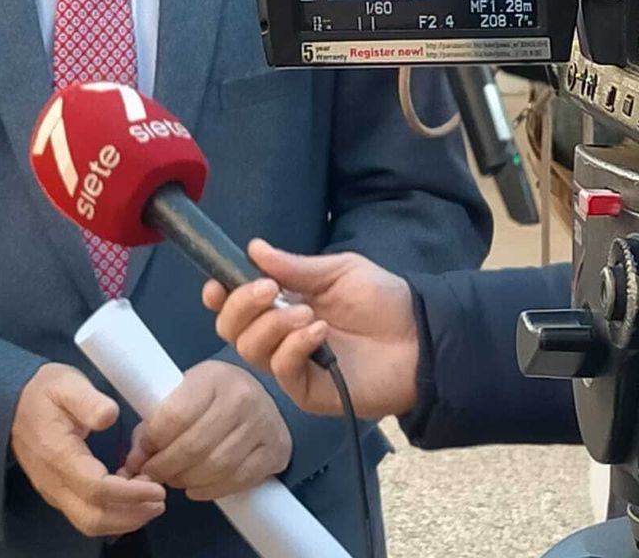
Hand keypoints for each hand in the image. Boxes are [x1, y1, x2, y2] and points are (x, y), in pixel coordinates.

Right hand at [10, 364, 165, 536]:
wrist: (12, 403)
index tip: (157, 487)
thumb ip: (89, 400)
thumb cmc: (44, 392)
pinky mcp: (58, 494)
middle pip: (93, 518)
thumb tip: (110, 416)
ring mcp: (53, 492)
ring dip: (124, 519)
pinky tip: (131, 499)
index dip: (130, 494)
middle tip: (160, 499)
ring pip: (89, 523)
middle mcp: (53, 482)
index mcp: (58, 455)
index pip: (96, 489)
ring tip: (150, 502)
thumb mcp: (66, 383)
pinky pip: (85, 516)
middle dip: (131, 515)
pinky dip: (112, 515)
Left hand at [120, 360, 290, 501]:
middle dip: (165, 466)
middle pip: (194, 446)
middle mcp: (242, 397)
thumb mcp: (184, 394)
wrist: (261, 398)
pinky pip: (236, 480)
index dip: (152, 440)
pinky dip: (209, 490)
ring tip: (172, 479)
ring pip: (215, 467)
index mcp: (213, 376)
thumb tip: (134, 460)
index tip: (140, 454)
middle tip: (151, 474)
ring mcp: (262, 424)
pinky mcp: (275, 451)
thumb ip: (155, 422)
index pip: (175, 415)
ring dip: (185, 480)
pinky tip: (195, 487)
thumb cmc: (212, 397)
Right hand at [203, 240, 418, 418]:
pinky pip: (281, 370)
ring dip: (271, 326)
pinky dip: (293, 347)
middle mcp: (279, 336)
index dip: (220, 295)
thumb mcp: (338, 272)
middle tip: (269, 290)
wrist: (420, 337)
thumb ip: (294, 267)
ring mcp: (291, 365)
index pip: (235, 305)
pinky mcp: (307, 390)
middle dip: (241, 306)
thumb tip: (252, 248)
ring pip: (250, 350)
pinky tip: (318, 332)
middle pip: (231, 329)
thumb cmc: (382, 300)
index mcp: (282, 304)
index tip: (218, 285)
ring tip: (306, 313)